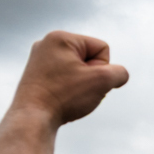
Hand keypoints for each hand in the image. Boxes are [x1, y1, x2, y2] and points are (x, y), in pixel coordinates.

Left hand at [8, 31, 128, 126]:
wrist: (32, 117)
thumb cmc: (64, 96)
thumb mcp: (103, 81)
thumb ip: (120, 73)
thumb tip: (118, 75)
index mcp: (61, 37)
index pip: (102, 48)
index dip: (102, 68)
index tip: (84, 81)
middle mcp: (47, 43)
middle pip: (90, 58)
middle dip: (91, 76)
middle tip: (76, 90)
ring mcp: (39, 57)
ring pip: (79, 69)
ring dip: (82, 83)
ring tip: (68, 95)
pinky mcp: (37, 72)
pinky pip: (66, 76)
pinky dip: (69, 88)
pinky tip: (61, 97)